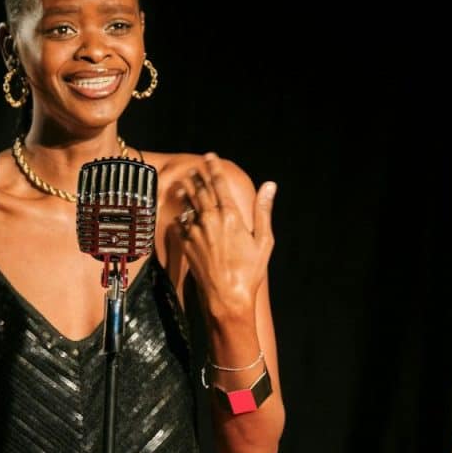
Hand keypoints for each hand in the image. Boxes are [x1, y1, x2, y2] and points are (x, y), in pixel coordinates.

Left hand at [174, 153, 275, 320]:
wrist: (227, 296)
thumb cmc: (250, 270)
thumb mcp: (264, 240)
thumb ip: (263, 210)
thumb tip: (270, 186)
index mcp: (231, 216)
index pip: (219, 184)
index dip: (214, 167)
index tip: (210, 156)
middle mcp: (210, 220)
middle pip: (201, 190)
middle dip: (197, 176)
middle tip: (194, 168)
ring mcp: (196, 232)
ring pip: (188, 205)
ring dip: (186, 191)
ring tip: (184, 183)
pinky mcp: (186, 244)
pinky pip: (180, 224)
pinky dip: (181, 214)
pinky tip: (181, 212)